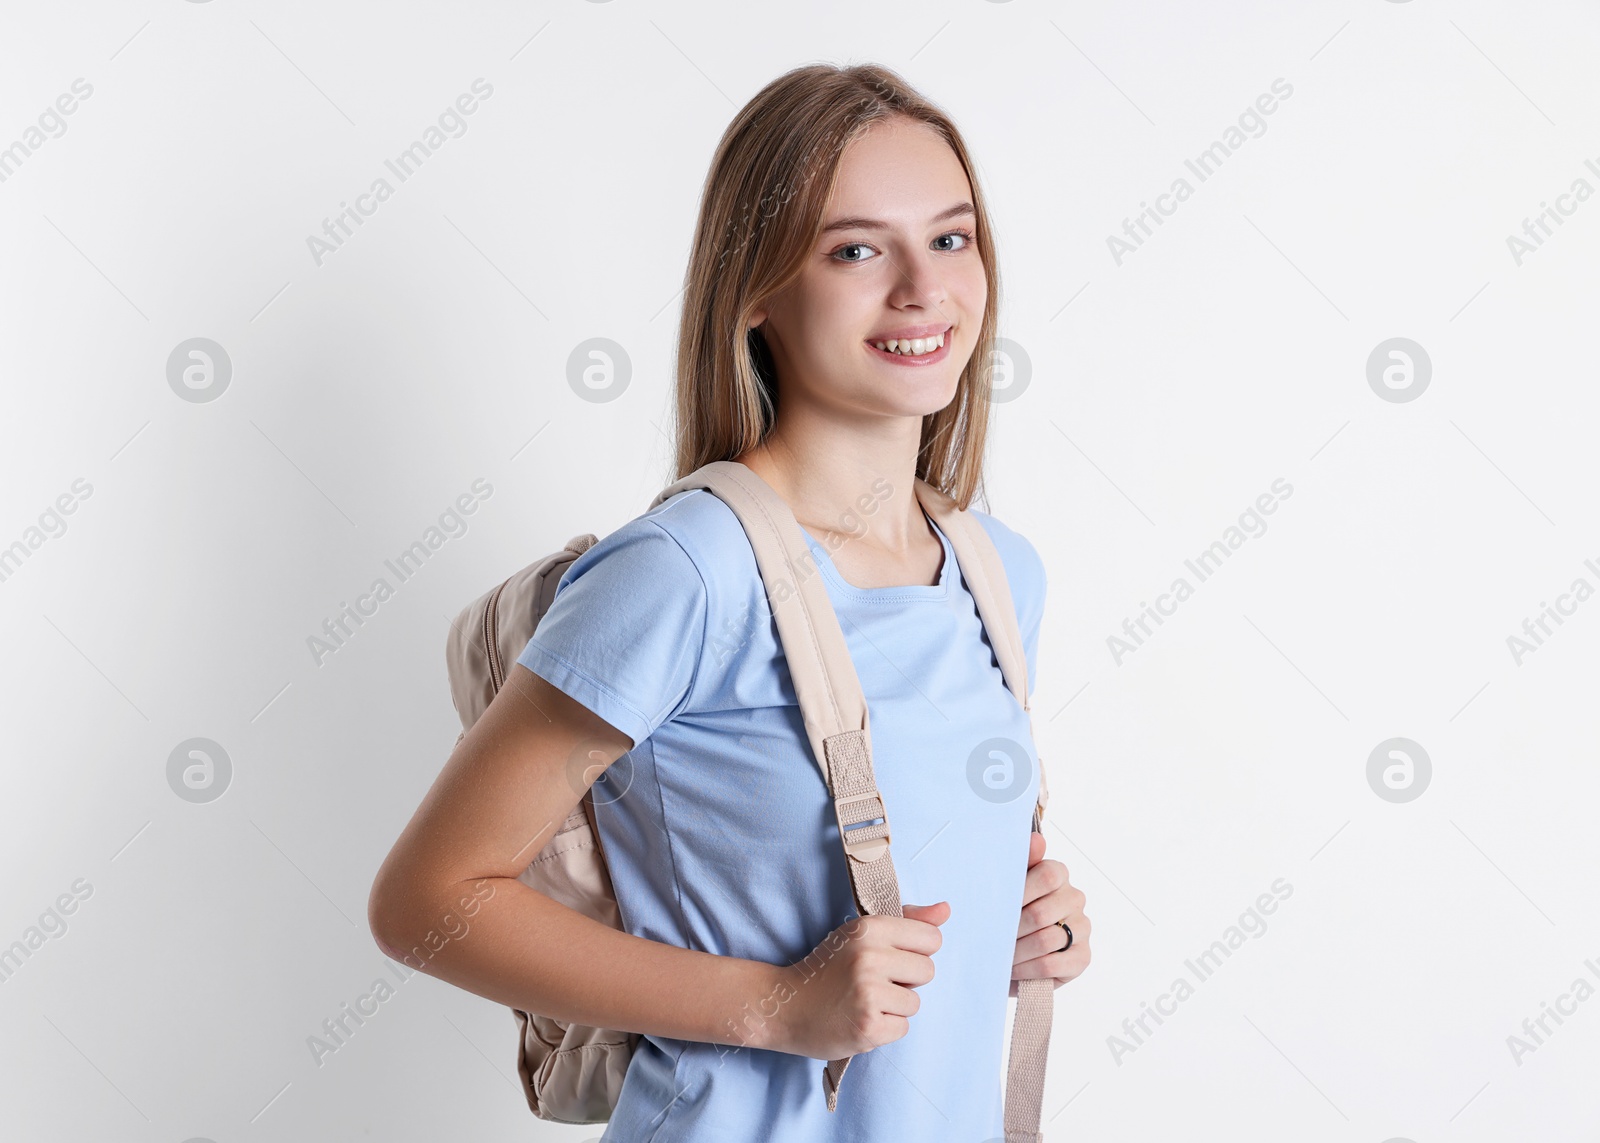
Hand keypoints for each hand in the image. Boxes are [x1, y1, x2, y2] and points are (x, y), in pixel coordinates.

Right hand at [761, 902, 949, 1059]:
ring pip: (915, 1002)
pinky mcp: (868, 1025)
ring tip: (864, 1001)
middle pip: (928, 971)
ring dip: (895, 1006)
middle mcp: (869, 956)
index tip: (891, 957)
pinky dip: (885, 1028)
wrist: (785, 1005)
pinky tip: (860, 1018)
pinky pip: (902, 1027)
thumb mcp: (861, 934)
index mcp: (869, 928)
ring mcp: (868, 992)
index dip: (915, 951)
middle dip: (907, 980)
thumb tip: (946, 910)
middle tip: (874, 981)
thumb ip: (908, 921)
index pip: (931, 939)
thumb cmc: (827, 968)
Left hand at [1010, 832, 1089, 996]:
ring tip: (997, 955)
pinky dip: (1027, 969)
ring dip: (1015, 951)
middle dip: (1010, 930)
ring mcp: (1082, 928)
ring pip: (1045, 940)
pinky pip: (1052, 964)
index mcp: (1058, 874)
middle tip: (989, 938)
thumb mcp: (1009, 886)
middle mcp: (1075, 898)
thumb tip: (1036, 838)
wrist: (1016, 953)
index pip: (1047, 875)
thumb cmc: (1010, 913)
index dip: (1020, 893)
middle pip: (1041, 913)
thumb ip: (1020, 862)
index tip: (995, 907)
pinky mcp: (1082, 957)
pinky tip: (1012, 969)